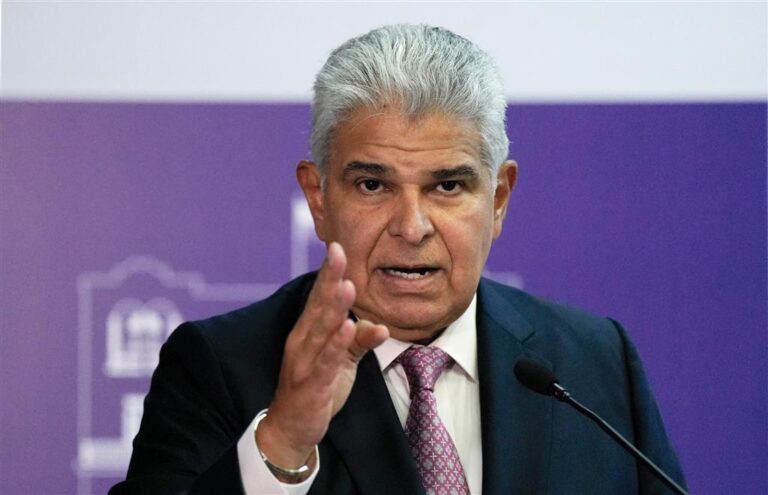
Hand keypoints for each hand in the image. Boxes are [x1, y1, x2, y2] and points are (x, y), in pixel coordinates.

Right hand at [255, 242, 388, 471]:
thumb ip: (358, 343)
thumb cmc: (315, 390)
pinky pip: (326, 363)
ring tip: (347, 286)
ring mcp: (304, 364)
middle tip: (338, 252)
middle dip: (328, 279)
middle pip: (317, 306)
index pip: (318, 298)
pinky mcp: (312, 386)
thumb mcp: (341, 363)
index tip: (337, 247)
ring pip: (320, 331)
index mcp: (307, 334)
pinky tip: (347, 330)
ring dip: (334, 308)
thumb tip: (379, 326)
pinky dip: (336, 346)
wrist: (290, 430)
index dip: (328, 274)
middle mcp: (302, 343)